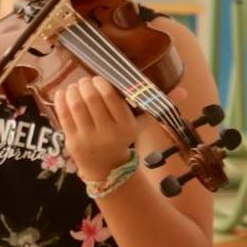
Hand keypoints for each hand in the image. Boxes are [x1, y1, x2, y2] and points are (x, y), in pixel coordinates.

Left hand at [55, 76, 187, 180]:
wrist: (106, 168)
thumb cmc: (123, 138)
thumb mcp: (141, 125)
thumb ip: (157, 106)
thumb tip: (185, 91)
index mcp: (125, 127)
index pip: (111, 98)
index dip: (101, 83)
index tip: (98, 79)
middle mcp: (107, 134)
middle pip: (91, 99)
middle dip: (86, 85)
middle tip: (85, 81)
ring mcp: (88, 138)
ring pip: (76, 106)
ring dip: (73, 90)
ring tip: (75, 86)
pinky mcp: (71, 141)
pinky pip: (63, 116)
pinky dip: (61, 100)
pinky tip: (63, 93)